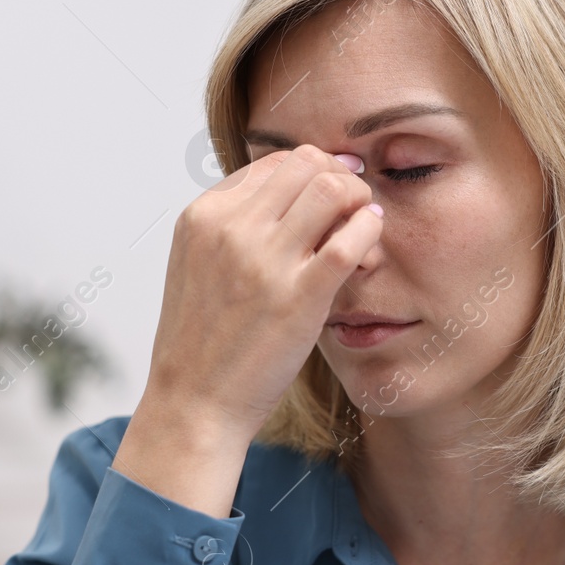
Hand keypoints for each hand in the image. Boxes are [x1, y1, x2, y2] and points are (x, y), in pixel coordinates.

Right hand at [144, 144, 380, 439]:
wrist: (194, 402)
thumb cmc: (202, 341)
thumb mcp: (198, 265)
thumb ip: (233, 227)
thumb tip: (287, 197)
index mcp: (204, 215)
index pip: (274, 162)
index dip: (313, 172)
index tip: (331, 192)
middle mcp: (232, 228)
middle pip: (307, 162)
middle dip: (341, 176)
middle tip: (353, 204)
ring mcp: (265, 260)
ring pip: (332, 188)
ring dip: (359, 200)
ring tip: (362, 226)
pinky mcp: (299, 296)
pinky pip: (351, 238)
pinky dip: (370, 230)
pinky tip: (370, 246)